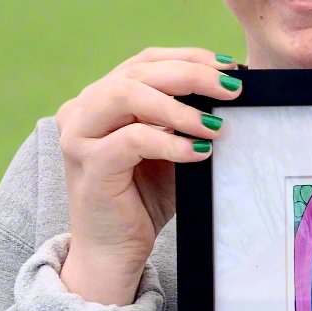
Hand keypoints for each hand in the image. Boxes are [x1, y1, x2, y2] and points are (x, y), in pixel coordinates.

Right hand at [56, 47, 241, 300]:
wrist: (113, 252)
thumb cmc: (143, 200)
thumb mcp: (170, 151)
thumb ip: (186, 121)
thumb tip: (228, 94)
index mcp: (101, 98)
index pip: (146, 62)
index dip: (189, 58)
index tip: (229, 68)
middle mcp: (82, 109)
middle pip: (138, 71)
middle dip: (192, 75)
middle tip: (232, 89)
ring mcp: (79, 135)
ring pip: (129, 94)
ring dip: (179, 106)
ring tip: (216, 124)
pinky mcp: (88, 165)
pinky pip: (134, 139)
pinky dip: (171, 142)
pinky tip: (200, 151)